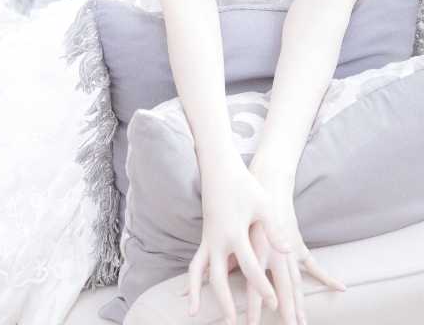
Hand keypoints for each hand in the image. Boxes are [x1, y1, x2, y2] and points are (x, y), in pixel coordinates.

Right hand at [177, 158, 293, 324]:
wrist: (219, 168)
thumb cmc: (245, 186)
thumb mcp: (263, 205)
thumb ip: (274, 230)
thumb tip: (289, 251)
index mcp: (235, 233)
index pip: (251, 268)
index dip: (264, 288)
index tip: (276, 306)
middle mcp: (217, 240)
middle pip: (219, 278)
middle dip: (227, 303)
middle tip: (236, 324)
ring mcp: (207, 239)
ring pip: (201, 272)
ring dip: (200, 294)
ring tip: (194, 315)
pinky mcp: (204, 237)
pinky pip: (195, 263)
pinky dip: (191, 280)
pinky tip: (187, 295)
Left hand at [244, 161, 346, 324]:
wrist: (267, 181)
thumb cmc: (246, 205)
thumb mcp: (237, 229)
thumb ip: (229, 255)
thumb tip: (208, 275)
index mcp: (259, 250)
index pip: (257, 286)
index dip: (256, 306)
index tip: (252, 324)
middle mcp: (276, 252)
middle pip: (284, 288)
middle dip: (286, 310)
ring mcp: (289, 249)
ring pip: (297, 282)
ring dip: (300, 303)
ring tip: (303, 323)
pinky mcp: (297, 244)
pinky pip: (313, 265)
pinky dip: (326, 278)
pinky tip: (341, 289)